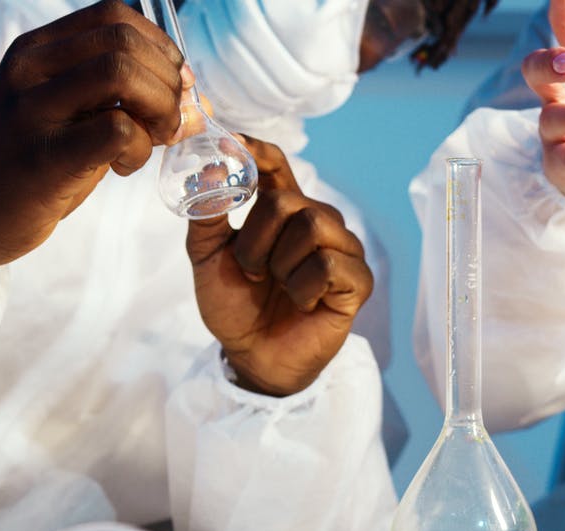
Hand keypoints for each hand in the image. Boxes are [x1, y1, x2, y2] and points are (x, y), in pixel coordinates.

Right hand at [0, 0, 185, 269]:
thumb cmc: (34, 163)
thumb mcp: (74, 117)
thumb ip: (129, 102)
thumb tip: (202, 105)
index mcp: (37, 50)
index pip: (114, 16)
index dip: (160, 48)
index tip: (174, 86)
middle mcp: (29, 69)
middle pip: (125, 43)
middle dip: (168, 83)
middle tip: (167, 123)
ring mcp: (31, 111)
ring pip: (122, 74)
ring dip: (158, 110)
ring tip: (149, 140)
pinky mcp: (44, 158)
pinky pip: (116, 130)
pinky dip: (139, 148)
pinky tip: (123, 166)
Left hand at [186, 138, 372, 396]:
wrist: (252, 355)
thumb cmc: (236, 305)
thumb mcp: (208, 257)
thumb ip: (206, 213)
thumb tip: (207, 169)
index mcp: (283, 210)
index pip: (276, 165)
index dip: (257, 151)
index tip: (232, 142)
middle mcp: (318, 221)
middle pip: (289, 200)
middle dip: (257, 240)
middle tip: (252, 272)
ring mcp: (343, 249)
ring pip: (313, 226)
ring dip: (280, 264)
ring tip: (278, 287)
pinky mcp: (358, 281)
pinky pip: (329, 264)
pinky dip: (303, 288)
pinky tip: (302, 303)